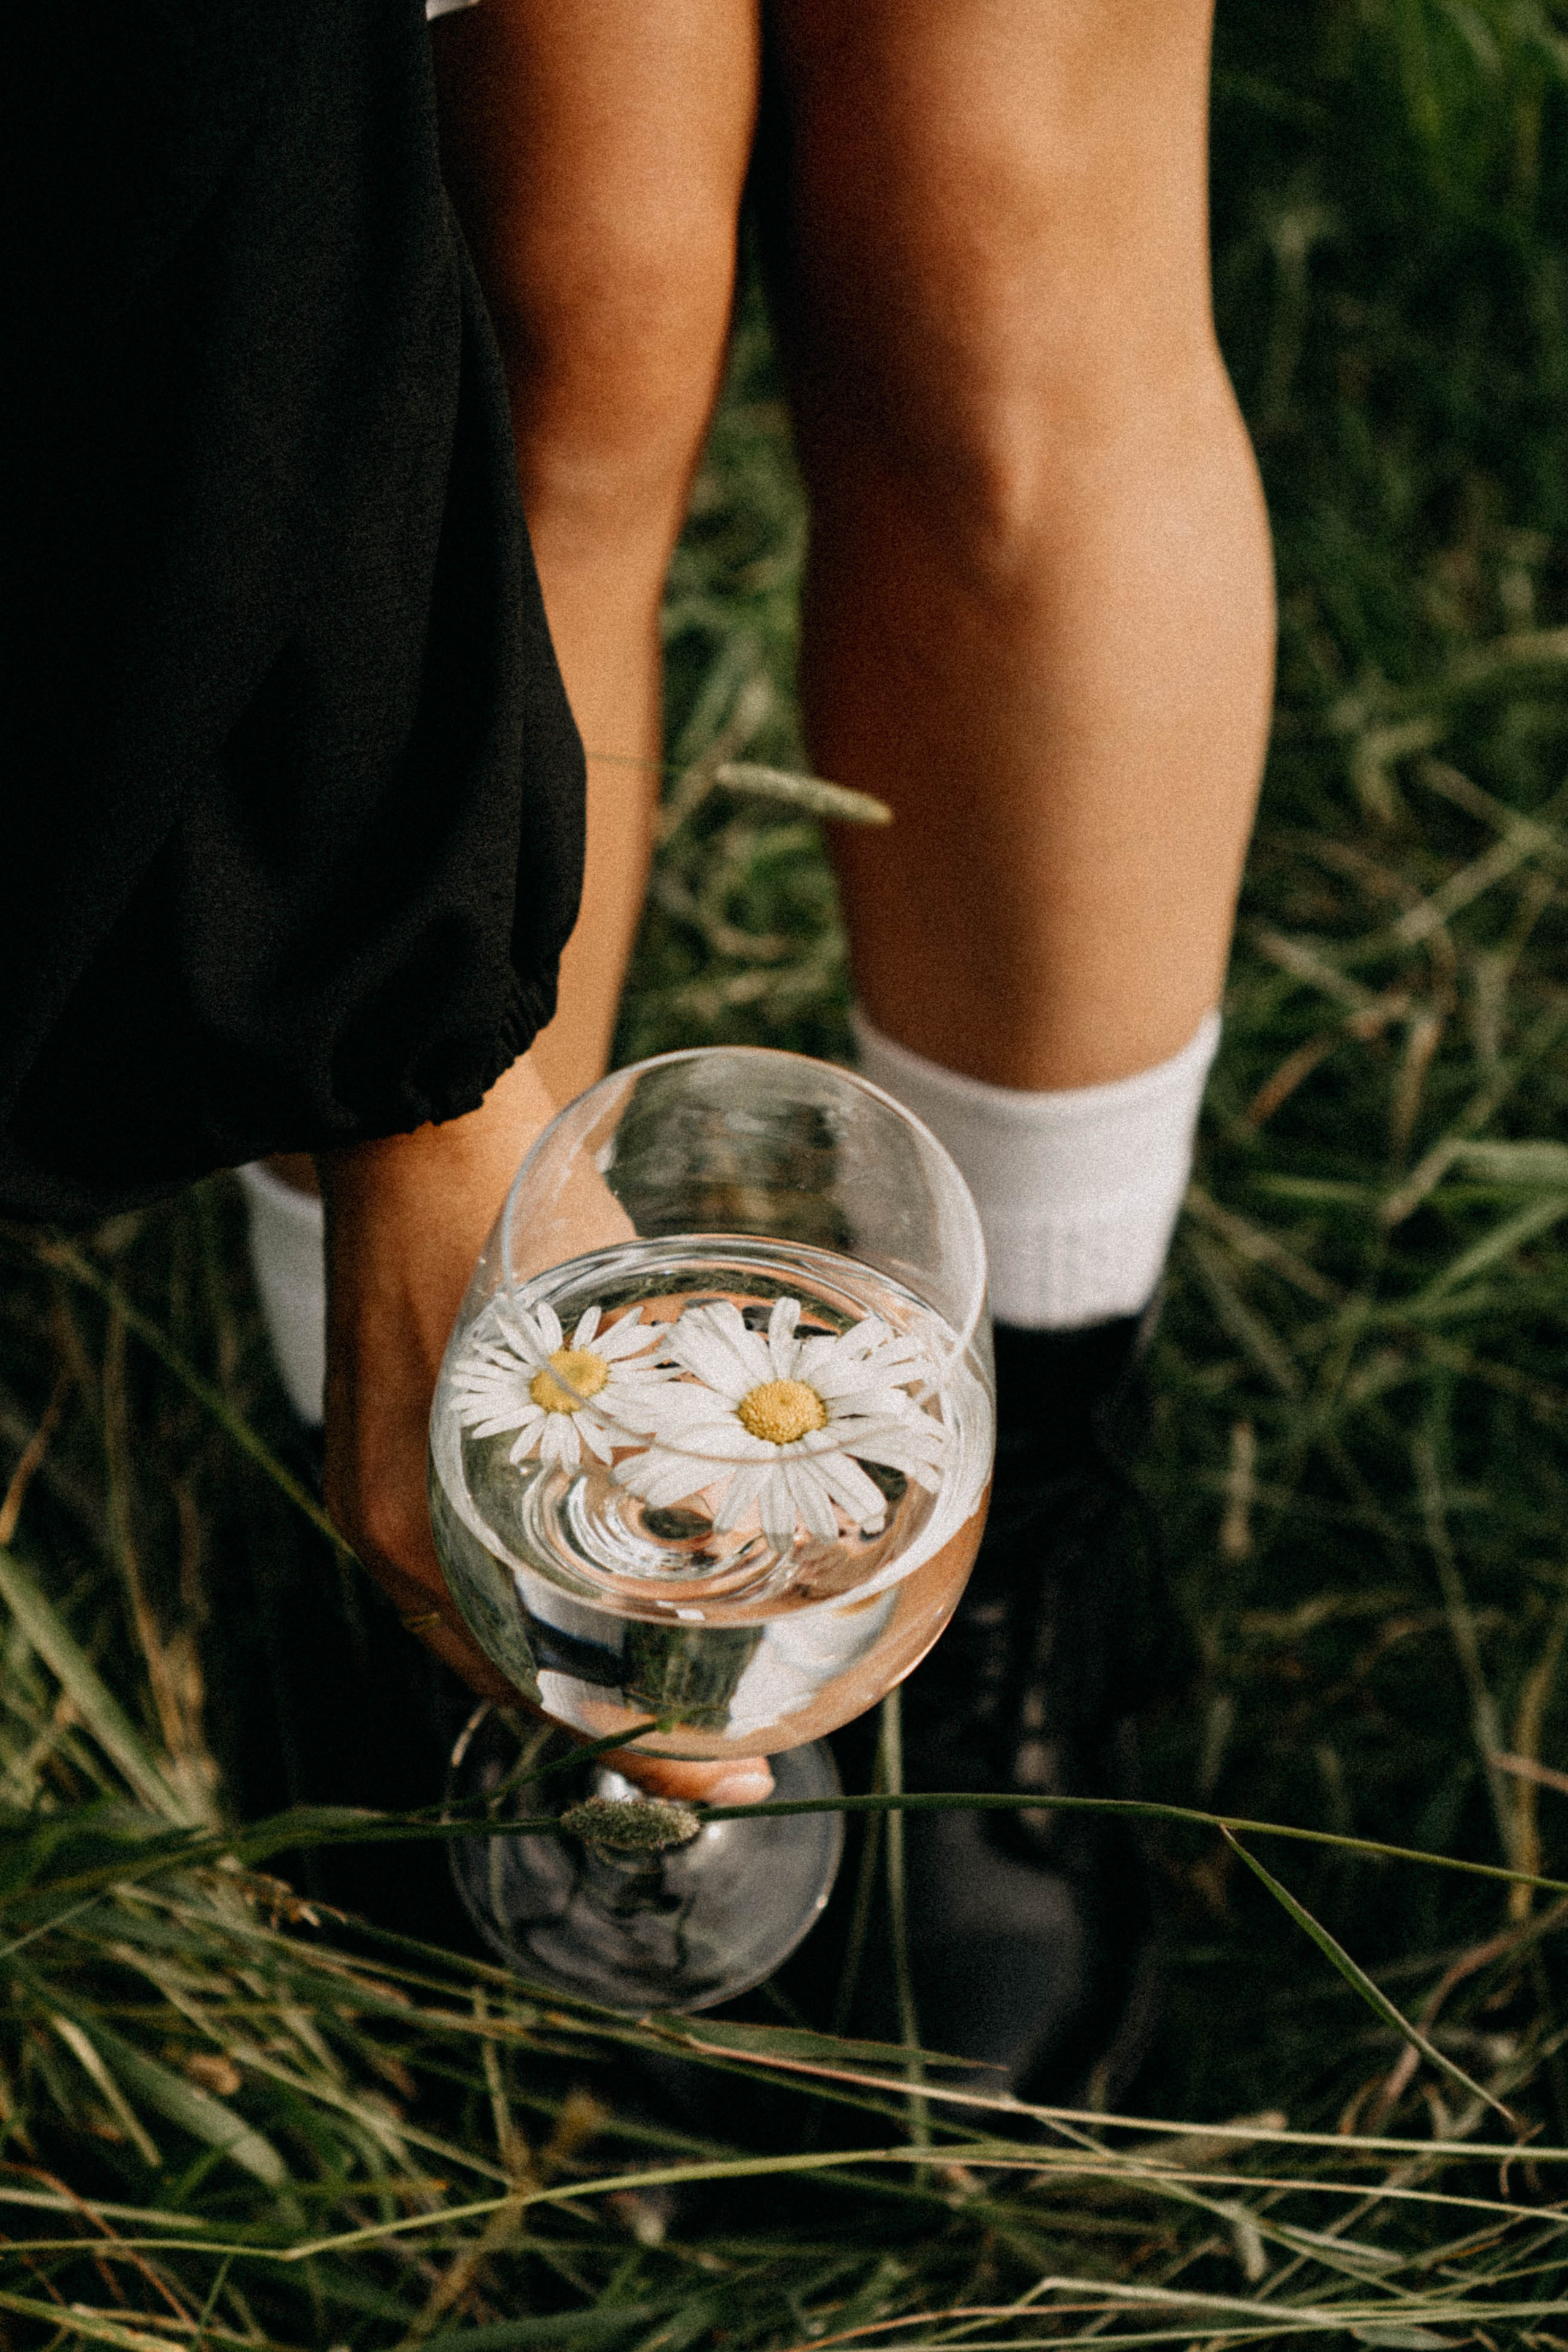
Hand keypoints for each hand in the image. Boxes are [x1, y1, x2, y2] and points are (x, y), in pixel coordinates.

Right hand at [316, 1054, 772, 1808]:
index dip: (639, 1751)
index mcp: (412, 1531)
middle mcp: (395, 1529)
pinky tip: (637, 1583)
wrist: (416, 1112)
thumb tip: (791, 1475)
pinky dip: (561, 1590)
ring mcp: (395, 1486)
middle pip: (520, 1669)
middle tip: (740, 1755)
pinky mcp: (418, 1439)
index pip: (534, 1691)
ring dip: (599, 1660)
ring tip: (703, 1688)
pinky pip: (491, 1550)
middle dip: (629, 1722)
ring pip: (507, 1615)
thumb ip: (663, 1417)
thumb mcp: (596, 1329)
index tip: (731, 1780)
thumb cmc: (498, 1208)